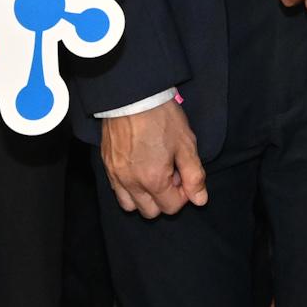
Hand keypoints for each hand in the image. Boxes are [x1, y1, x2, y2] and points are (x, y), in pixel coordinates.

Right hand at [102, 100, 207, 218]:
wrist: (133, 94)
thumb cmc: (161, 117)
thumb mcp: (186, 144)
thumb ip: (194, 176)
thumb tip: (200, 200)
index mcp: (153, 179)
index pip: (171, 208)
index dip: (183, 195)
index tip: (184, 176)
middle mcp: (131, 183)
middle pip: (150, 212)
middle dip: (164, 199)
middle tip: (170, 174)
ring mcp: (115, 175)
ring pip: (129, 205)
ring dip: (144, 197)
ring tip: (153, 174)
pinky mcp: (106, 164)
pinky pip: (116, 189)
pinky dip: (128, 187)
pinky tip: (138, 167)